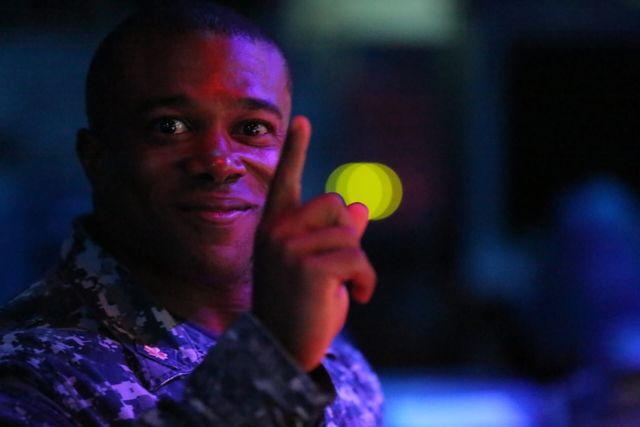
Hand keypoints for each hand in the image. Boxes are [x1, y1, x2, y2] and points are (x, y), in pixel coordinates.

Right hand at [252, 115, 375, 371]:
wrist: (284, 350)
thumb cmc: (303, 308)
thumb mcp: (321, 267)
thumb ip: (337, 235)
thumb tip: (358, 205)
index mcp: (275, 227)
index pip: (287, 180)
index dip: (295, 149)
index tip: (302, 121)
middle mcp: (276, 231)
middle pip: (336, 204)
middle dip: (349, 238)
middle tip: (343, 273)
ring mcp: (288, 247)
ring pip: (350, 235)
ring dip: (359, 266)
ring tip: (347, 291)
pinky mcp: (308, 266)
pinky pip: (357, 258)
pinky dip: (366, 281)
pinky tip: (357, 299)